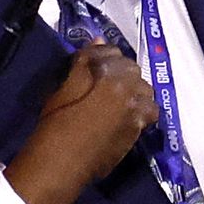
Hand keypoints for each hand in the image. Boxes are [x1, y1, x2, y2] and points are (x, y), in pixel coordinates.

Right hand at [4, 42, 157, 203]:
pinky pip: (147, 111)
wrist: (61, 161)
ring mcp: (135, 109)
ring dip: (133, 90)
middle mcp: (127, 88)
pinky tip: (127, 115)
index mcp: (106, 72)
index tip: (92, 65)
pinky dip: (141, 110)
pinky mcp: (137, 128)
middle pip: (131, 69)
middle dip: (119, 72)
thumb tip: (98, 42)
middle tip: (103, 83)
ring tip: (117, 98)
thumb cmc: (56, 121)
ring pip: (144, 89)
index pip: (110, 52)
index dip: (101, 57)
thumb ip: (84, 63)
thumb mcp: (64, 86)